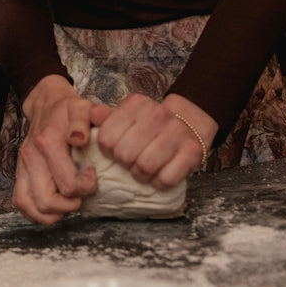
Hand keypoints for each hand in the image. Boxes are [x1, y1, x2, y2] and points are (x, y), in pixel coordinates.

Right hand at [12, 75, 98, 224]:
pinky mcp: (19, 172)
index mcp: (47, 143)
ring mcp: (22, 166)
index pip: (67, 184)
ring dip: (51, 213)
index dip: (86, 187)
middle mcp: (31, 157)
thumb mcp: (82, 108)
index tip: (92, 176)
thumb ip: (83, 121)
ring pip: (29, 205)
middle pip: (46, 201)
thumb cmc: (66, 109)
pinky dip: (35, 212)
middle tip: (81, 196)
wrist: (46, 103)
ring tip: (67, 204)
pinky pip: (21, 202)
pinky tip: (52, 208)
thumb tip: (79, 138)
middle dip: (69, 205)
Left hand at [90, 93, 217, 189]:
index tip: (114, 152)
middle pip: (124, 154)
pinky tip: (159, 175)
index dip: (107, 151)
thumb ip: (106, 117)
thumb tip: (92, 115)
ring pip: (145, 167)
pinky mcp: (193, 152)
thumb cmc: (149, 125)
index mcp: (136, 103)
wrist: (188, 123)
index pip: (106, 137)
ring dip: (140, 175)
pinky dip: (159, 183)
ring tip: (142, 171)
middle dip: (124, 164)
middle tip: (130, 163)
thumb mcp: (126, 115)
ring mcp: (177, 132)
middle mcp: (157, 114)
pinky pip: (166, 179)